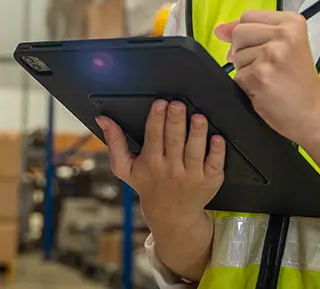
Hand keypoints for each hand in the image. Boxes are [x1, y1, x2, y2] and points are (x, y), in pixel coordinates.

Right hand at [97, 100, 225, 229]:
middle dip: (176, 121)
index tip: (160, 103)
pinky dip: (217, 152)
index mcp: (151, 162)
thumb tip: (102, 119)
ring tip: (198, 117)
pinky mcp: (210, 180)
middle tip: (178, 104)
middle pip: (174, 141)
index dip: (157, 119)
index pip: (153, 137)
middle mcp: (171, 169)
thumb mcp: (125, 168)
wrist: (171, 216)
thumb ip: (114, 142)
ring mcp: (192, 175)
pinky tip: (217, 139)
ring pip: (195, 151)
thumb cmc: (148, 185)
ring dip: (197, 133)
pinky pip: (214, 164)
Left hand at [214, 10, 319, 144]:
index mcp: (292, 22)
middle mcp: (283, 35)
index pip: (248, 16)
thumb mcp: (285, 46)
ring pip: (235, 55)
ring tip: (268, 78)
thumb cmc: (299, 81)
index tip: (258, 48)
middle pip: (238, 33)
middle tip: (266, 65)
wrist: (313, 112)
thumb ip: (252, 32)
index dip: (245, 34)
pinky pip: (237, 76)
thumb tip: (219, 29)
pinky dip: (247, 85)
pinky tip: (265, 89)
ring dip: (246, 69)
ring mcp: (272, 55)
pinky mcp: (261, 75)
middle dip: (243, 51)